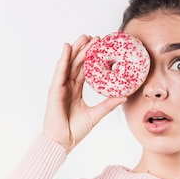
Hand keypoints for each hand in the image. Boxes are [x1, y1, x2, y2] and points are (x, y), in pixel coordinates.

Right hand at [41, 35, 126, 153]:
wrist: (62, 141)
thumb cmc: (75, 130)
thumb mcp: (96, 114)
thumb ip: (108, 104)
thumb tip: (124, 96)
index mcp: (75, 90)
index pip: (84, 70)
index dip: (92, 58)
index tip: (101, 47)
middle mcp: (67, 86)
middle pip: (76, 63)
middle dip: (85, 49)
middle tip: (95, 37)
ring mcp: (60, 87)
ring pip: (68, 63)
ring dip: (75, 49)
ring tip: (83, 37)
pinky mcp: (54, 90)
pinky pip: (59, 71)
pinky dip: (63, 59)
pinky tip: (67, 48)